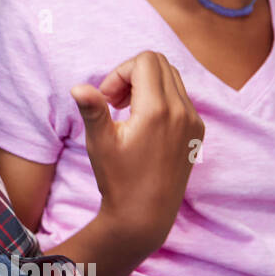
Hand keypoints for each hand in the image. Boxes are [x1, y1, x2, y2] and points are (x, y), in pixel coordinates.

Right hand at [70, 50, 203, 260]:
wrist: (145, 214)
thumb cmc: (119, 179)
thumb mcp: (100, 143)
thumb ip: (93, 109)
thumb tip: (78, 87)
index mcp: (158, 110)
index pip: (144, 61)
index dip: (120, 72)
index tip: (107, 99)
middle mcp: (182, 111)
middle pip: (160, 64)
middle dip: (132, 75)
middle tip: (115, 103)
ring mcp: (193, 121)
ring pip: (171, 78)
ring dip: (146, 85)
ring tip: (128, 112)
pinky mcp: (196, 131)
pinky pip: (180, 97)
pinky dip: (160, 98)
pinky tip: (143, 124)